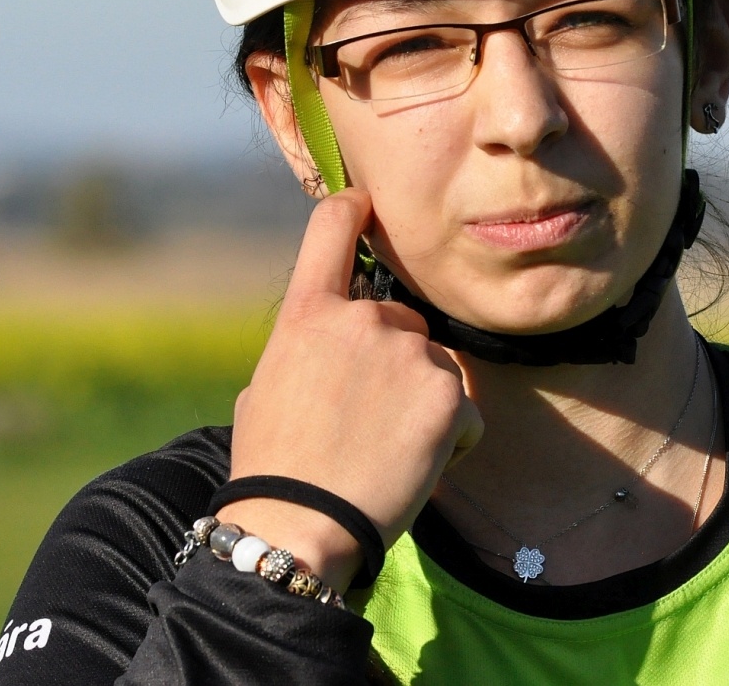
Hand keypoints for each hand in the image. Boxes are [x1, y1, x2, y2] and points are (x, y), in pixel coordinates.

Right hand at [218, 189, 483, 589]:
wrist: (299, 525)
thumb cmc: (273, 466)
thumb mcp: (265, 387)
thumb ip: (305, 348)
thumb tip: (323, 343)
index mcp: (307, 314)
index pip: (332, 226)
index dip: (353, 208)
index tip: (366, 204)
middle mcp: (361, 319)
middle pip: (400, 319)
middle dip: (395, 360)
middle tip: (366, 421)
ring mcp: (409, 354)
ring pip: (435, 365)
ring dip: (424, 401)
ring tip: (386, 451)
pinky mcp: (447, 395)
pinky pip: (463, 410)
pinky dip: (451, 439)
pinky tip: (415, 467)